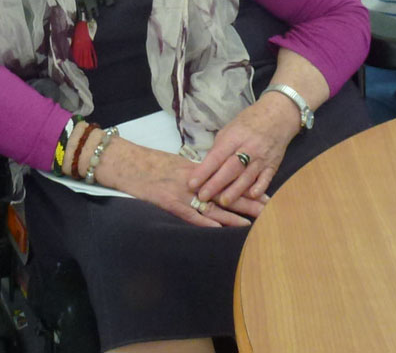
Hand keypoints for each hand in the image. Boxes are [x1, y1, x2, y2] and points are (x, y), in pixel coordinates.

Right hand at [95, 137, 259, 227]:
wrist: (127, 163)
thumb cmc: (149, 164)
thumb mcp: (176, 164)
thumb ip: (196, 174)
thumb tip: (212, 182)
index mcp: (197, 171)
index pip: (227, 181)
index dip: (247, 188)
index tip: (266, 195)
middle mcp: (194, 181)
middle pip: (225, 193)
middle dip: (247, 202)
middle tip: (269, 210)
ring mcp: (182, 193)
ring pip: (212, 206)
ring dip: (233, 216)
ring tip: (253, 224)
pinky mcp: (170, 202)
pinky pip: (191, 215)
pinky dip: (205, 224)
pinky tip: (220, 232)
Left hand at [186, 96, 299, 206]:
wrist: (278, 116)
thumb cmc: (249, 122)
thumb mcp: (230, 129)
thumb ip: (219, 148)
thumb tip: (206, 168)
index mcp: (234, 137)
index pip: (216, 156)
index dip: (204, 171)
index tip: (192, 183)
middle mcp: (248, 148)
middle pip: (231, 169)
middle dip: (216, 184)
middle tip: (202, 197)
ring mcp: (262, 158)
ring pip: (247, 177)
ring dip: (235, 191)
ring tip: (223, 202)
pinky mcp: (273, 165)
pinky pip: (266, 179)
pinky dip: (259, 188)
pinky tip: (252, 196)